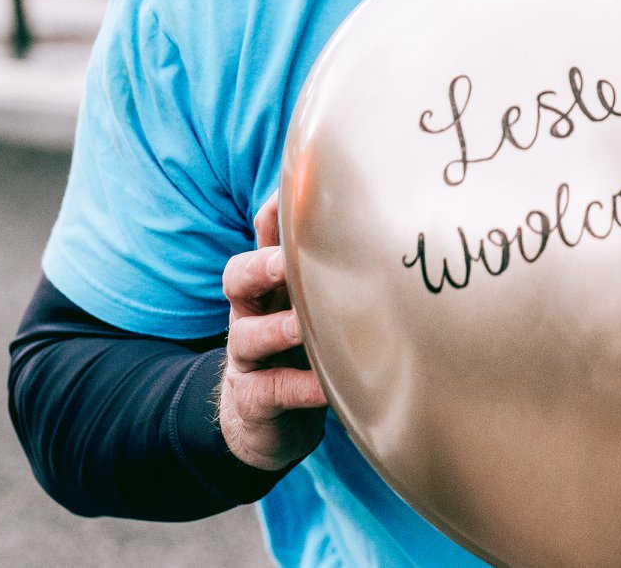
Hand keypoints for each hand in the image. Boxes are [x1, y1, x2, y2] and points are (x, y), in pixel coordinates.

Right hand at [218, 195, 326, 470]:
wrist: (267, 423)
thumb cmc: (300, 351)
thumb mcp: (311, 307)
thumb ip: (334, 274)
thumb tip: (381, 227)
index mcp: (269, 286)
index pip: (263, 241)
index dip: (271, 217)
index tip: (288, 196)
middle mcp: (251, 314)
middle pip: (238, 278)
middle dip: (261, 265)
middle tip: (286, 260)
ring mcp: (247, 357)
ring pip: (248, 335)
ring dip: (279, 328)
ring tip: (305, 327)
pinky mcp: (254, 399)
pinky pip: (272, 390)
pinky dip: (300, 386)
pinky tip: (325, 387)